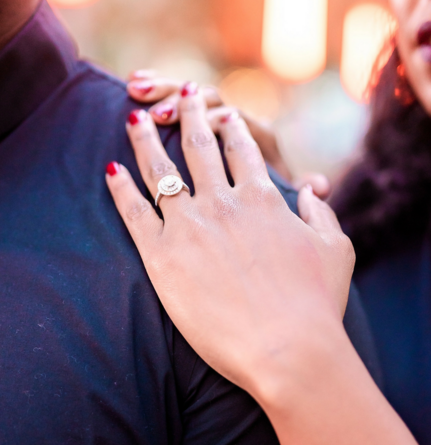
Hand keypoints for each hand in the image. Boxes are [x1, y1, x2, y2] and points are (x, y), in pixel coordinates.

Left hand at [104, 87, 354, 400]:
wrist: (286, 348)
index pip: (240, 147)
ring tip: (132, 118)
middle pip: (198, 146)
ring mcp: (188, 227)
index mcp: (263, 197)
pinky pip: (133, 212)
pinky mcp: (161, 257)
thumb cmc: (315, 306)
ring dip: (145, 140)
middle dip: (187, 114)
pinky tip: (109, 170)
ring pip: (159, 171)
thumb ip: (320, 214)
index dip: (227, 123)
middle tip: (176, 95)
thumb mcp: (335, 249)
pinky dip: (119, 188)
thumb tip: (312, 193)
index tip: (217, 108)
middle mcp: (222, 202)